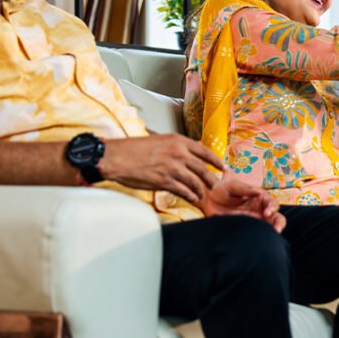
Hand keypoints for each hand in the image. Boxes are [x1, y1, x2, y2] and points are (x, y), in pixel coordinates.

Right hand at [98, 134, 223, 203]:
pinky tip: (192, 198)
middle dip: (211, 178)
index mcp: (178, 141)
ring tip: (203, 194)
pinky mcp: (164, 181)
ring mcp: (172, 168)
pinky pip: (183, 191)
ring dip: (201, 189)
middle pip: (203, 168)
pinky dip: (190, 195)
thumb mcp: (159, 139)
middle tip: (216, 185)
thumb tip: (191, 149)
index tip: (222, 166)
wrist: (116, 157)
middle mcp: (178, 153)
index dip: (215, 160)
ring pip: (195, 181)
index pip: (204, 151)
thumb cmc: (134, 148)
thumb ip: (176, 145)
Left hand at [200, 178, 286, 231]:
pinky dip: (263, 236)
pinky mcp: (247, 228)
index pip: (270, 202)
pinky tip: (263, 240)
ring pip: (271, 225)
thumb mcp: (230, 185)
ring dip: (275, 229)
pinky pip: (258, 233)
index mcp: (257, 196)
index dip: (272, 207)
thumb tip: (258, 191)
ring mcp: (254, 219)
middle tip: (276, 228)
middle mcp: (259, 208)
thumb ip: (244, 188)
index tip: (267, 212)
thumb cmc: (219, 189)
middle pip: (275, 215)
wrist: (206, 201)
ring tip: (275, 234)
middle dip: (278, 221)